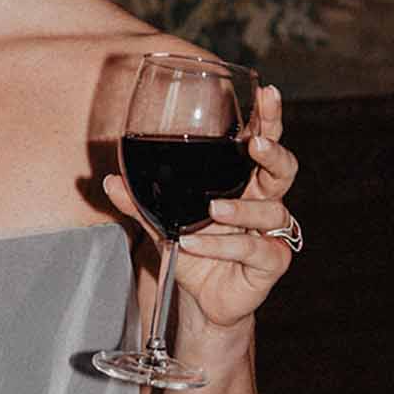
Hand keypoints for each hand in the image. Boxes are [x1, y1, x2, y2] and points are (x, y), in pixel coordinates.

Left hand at [105, 82, 300, 331]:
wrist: (201, 299)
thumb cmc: (193, 251)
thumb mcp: (162, 221)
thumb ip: (139, 200)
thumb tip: (111, 180)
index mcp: (244, 181)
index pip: (263, 143)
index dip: (269, 118)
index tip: (267, 94)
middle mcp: (265, 202)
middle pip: (283, 169)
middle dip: (274, 151)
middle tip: (256, 144)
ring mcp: (272, 232)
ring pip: (270, 210)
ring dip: (240, 208)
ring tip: (213, 208)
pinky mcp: (272, 262)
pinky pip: (253, 248)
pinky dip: (222, 245)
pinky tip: (196, 242)